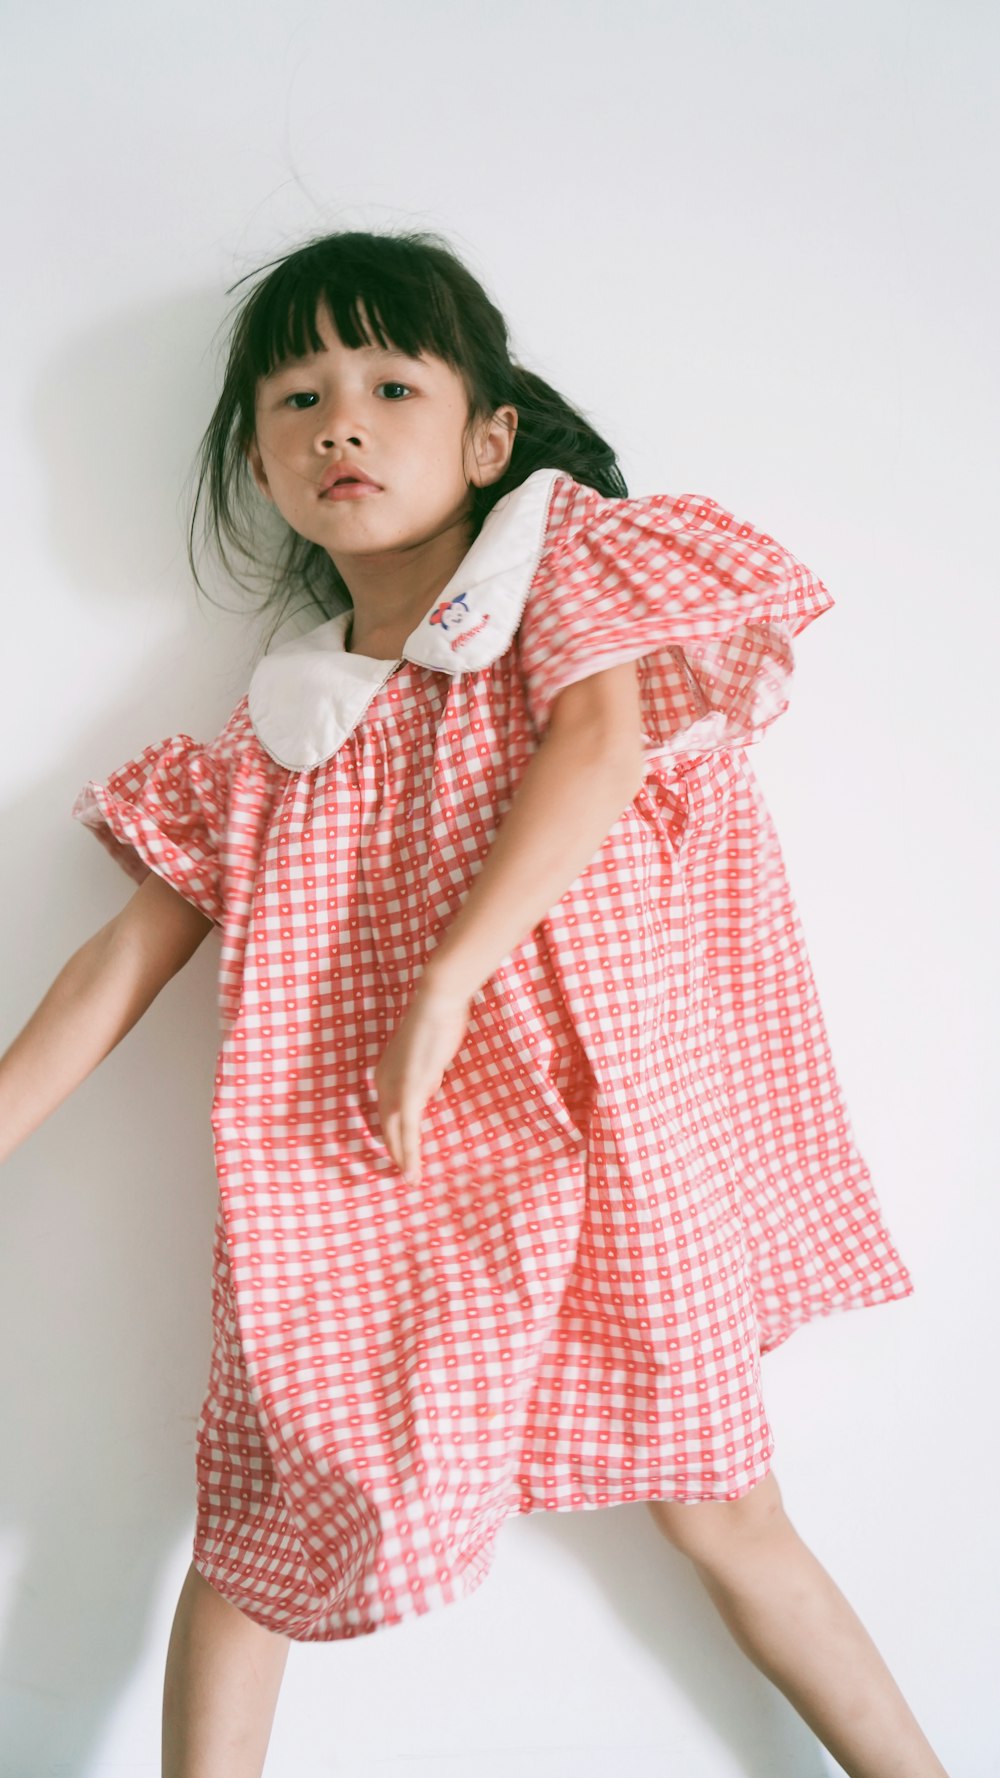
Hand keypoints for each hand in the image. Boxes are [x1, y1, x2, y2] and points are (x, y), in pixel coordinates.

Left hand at [373, 978, 472, 1184]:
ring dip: (404, 1159)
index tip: (402, 1153)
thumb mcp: (430, 1053)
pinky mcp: (408, 1090)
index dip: (394, 1135)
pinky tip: (412, 1168)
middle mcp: (383, 1082)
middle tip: (406, 1176)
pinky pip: (407, 1129)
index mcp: (385, 1072)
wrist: (437, 1001)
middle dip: (395, 1153)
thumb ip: (426, 1073)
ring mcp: (394, 1087)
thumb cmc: (438, 1020)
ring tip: (411, 1180)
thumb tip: (430, 1088)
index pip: (387, 1112)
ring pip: (394, 1133)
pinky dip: (409, 1151)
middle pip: (386, 1127)